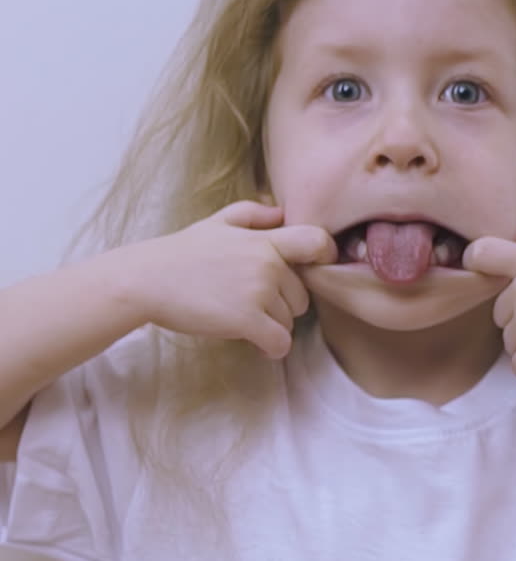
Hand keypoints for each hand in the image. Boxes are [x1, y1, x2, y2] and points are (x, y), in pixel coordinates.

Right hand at [126, 201, 336, 358]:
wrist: (147, 279)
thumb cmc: (181, 252)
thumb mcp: (217, 222)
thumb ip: (254, 214)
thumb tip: (282, 212)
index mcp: (265, 240)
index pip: (317, 242)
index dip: (325, 257)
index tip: (314, 270)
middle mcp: (268, 264)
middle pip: (302, 296)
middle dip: (283, 305)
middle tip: (251, 304)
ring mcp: (258, 292)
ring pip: (289, 322)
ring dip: (271, 326)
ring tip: (242, 318)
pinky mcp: (247, 320)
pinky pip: (280, 343)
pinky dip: (271, 348)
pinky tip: (255, 344)